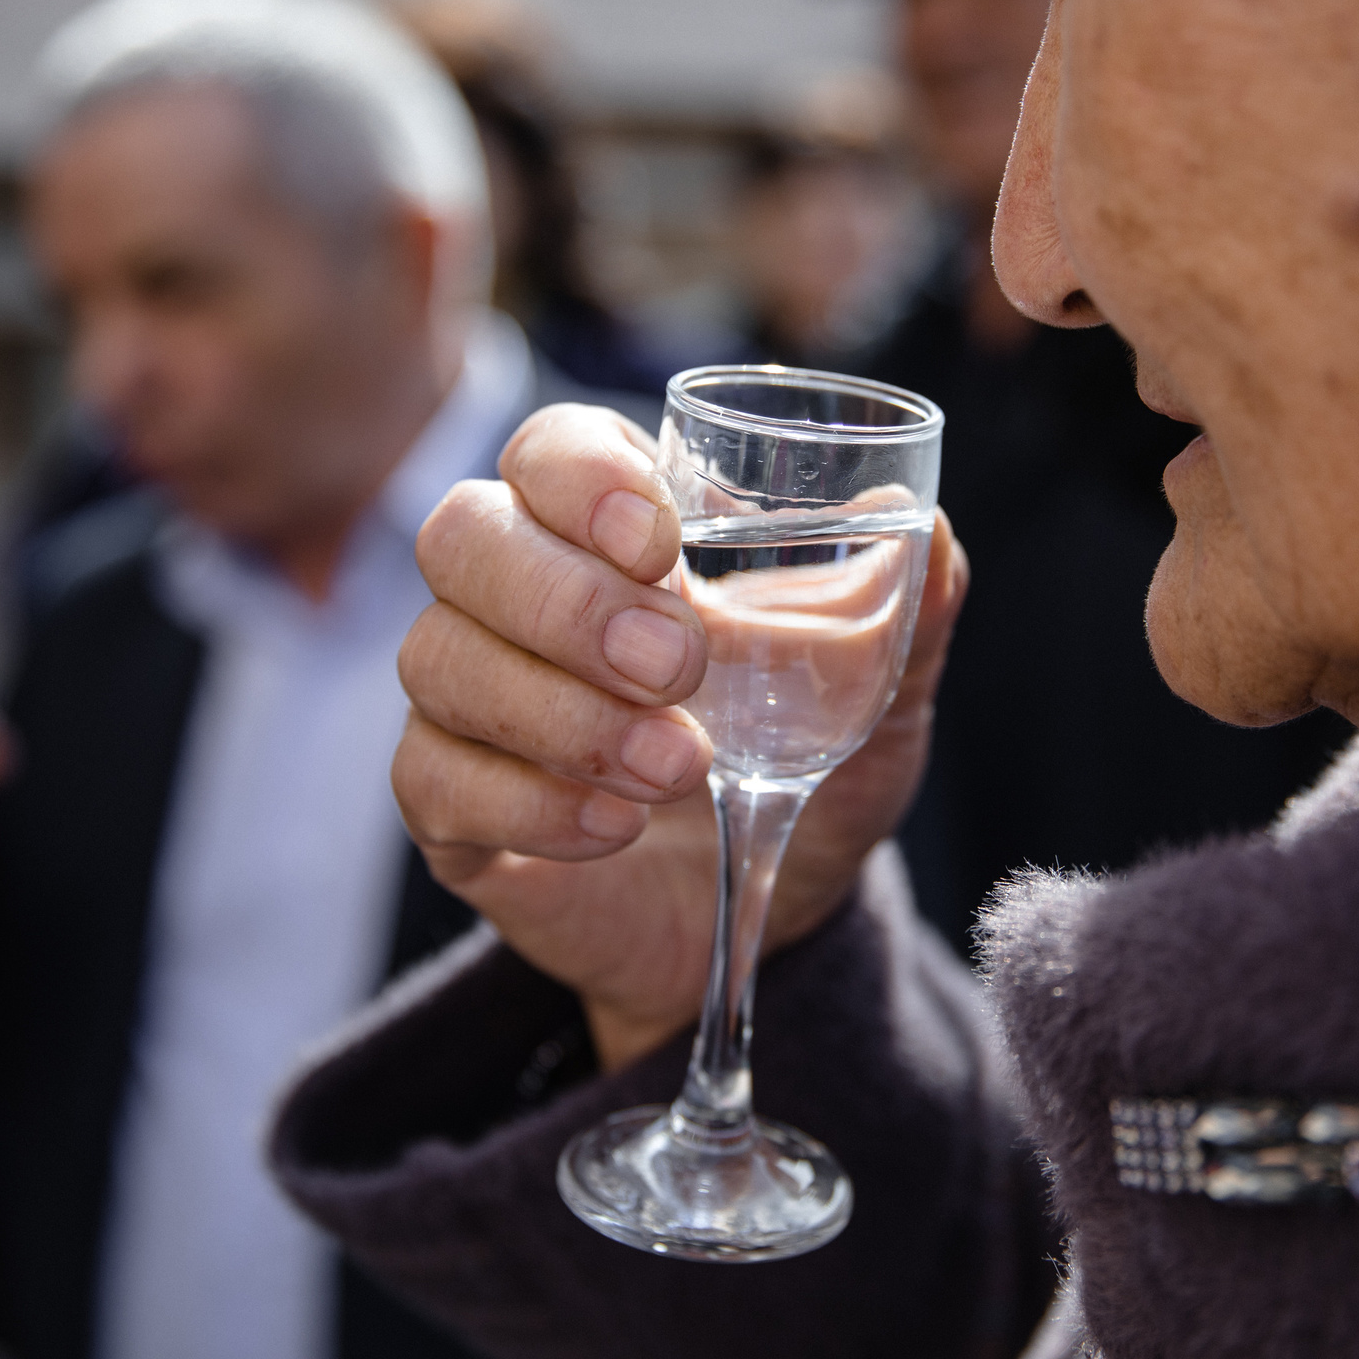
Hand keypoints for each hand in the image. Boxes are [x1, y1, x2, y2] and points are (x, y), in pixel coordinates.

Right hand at [393, 402, 966, 1069]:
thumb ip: (912, 606)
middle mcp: (520, 598)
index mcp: (614, 532)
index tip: (659, 539)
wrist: (778, 909)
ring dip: (561, 712)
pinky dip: (528, 802)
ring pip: (437, 658)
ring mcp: (473, 700)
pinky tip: (614, 829)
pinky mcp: (451, 807)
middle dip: (566, 598)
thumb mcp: (883, 691)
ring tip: (680, 769)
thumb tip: (928, 530)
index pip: (548, 449)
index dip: (580, 475)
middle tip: (681, 668)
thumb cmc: (809, 762)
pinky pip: (430, 779)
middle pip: (460, 535)